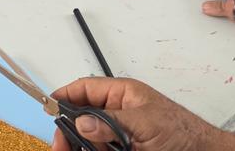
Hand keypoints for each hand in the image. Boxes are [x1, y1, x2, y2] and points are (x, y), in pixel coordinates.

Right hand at [51, 77, 232, 150]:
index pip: (84, 90)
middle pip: (82, 118)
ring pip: (90, 139)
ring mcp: (121, 134)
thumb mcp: (146, 124)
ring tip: (74, 150)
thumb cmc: (185, 132)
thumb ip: (112, 122)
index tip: (49, 110)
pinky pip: (102, 149)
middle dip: (70, 131)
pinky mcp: (125, 149)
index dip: (64, 98)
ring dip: (83, 146)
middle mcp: (118, 113)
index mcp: (122, 95)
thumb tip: (82, 123)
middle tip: (62, 147)